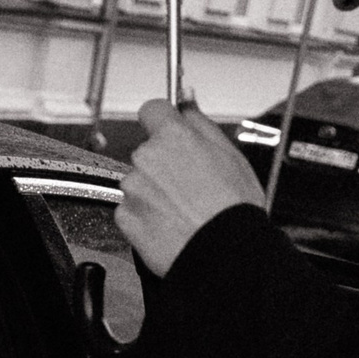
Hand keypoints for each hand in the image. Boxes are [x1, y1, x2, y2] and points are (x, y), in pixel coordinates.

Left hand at [115, 100, 263, 275]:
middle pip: (147, 150)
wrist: (224, 253)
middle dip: (163, 163)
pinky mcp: (125, 215)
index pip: (153, 109)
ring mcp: (133, 187)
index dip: (163, 121)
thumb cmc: (233, 209)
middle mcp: (147, 157)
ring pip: (139, 181)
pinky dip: (145, 216)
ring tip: (183, 208)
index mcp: (174, 137)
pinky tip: (169, 223)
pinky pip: (131, 209)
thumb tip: (187, 104)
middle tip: (189, 185)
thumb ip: (202, 124)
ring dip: (154, 191)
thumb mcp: (232, 156)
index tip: (168, 130)